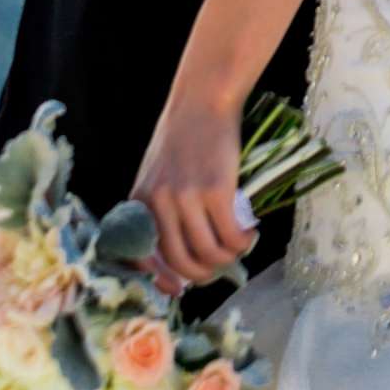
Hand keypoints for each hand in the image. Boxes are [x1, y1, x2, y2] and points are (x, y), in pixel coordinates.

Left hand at [131, 91, 255, 291]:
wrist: (203, 100)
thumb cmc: (183, 136)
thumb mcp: (156, 173)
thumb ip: (159, 209)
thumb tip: (177, 257)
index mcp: (139, 200)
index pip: (143, 257)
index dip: (163, 280)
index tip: (180, 289)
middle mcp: (159, 202)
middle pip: (181, 262)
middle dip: (204, 274)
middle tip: (221, 264)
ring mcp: (187, 197)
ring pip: (209, 254)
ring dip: (229, 259)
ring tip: (239, 246)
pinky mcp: (216, 191)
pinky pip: (231, 236)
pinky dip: (244, 242)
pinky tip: (250, 233)